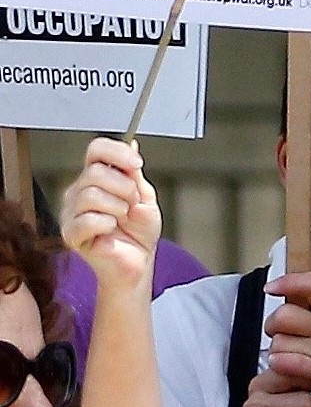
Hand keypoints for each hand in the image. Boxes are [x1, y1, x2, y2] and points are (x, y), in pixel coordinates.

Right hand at [59, 138, 159, 290]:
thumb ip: (134, 174)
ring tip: (122, 219)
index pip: (96, 150)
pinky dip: (107, 224)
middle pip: (96, 173)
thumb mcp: (144, 197)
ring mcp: (71, 212)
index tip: (136, 163)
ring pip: (92, 195)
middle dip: (124, 188)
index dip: (117, 152)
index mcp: (97, 178)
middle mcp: (79, 191)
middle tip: (132, 204)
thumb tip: (132, 144)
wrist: (139, 262)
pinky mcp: (70, 233)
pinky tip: (111, 230)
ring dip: (118, 208)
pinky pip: (87, 220)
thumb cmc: (139, 232)